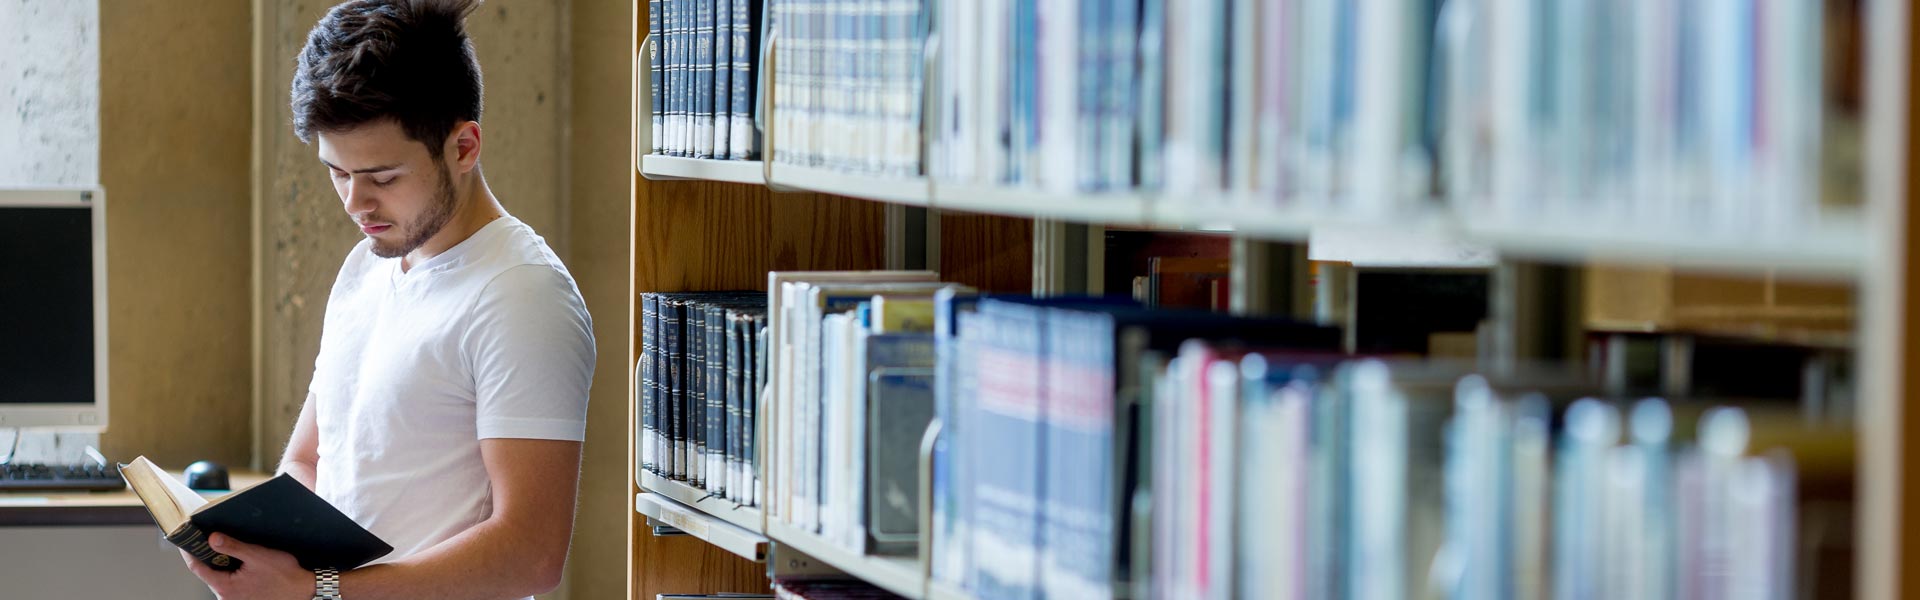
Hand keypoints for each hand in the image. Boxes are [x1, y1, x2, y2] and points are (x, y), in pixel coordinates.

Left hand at [179, 532, 315, 599]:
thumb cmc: (285, 575)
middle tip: (204, 537)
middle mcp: (226, 597)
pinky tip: (239, 561)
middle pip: (207, 572)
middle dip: (206, 555)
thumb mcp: (258, 556)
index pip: (197, 568)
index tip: (183, 539)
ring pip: (219, 578)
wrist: (304, 591)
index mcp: (225, 587)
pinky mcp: (242, 599)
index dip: (188, 551)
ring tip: (226, 547)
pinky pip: (229, 583)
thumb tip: (211, 538)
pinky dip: (230, 571)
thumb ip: (233, 547)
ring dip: (220, 563)